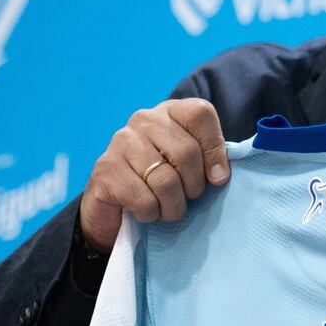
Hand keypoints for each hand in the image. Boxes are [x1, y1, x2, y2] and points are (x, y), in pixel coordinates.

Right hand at [78, 98, 230, 250]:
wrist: (113, 205)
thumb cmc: (161, 181)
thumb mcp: (190, 165)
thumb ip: (209, 160)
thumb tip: (219, 175)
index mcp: (170, 111)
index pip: (200, 114)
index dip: (215, 149)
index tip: (217, 178)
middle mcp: (144, 119)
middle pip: (187, 152)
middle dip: (194, 187)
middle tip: (187, 198)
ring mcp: (121, 141)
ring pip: (166, 181)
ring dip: (174, 206)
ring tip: (168, 209)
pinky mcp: (106, 169)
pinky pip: (144, 200)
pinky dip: (151, 213)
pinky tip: (145, 210)